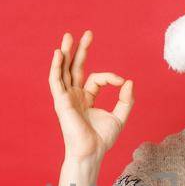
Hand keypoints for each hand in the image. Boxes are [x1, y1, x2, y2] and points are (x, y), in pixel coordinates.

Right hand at [48, 30, 133, 161]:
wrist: (91, 151)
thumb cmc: (102, 139)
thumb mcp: (119, 117)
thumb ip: (125, 99)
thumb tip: (129, 81)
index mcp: (86, 98)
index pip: (96, 79)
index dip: (110, 77)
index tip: (122, 81)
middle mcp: (74, 96)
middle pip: (75, 68)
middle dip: (80, 50)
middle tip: (88, 33)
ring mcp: (66, 98)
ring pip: (63, 70)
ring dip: (64, 53)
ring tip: (68, 36)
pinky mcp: (60, 101)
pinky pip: (55, 80)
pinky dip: (55, 67)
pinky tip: (58, 53)